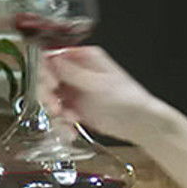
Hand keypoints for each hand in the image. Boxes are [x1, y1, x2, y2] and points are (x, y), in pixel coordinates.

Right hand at [41, 46, 175, 144]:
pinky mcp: (75, 109)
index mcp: (84, 58)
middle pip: (47, 80)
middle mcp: (77, 73)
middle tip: (55, 107)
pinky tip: (71, 130)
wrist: (141, 123)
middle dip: (48, 96)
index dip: (45, 72)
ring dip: (55, 113)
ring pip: (51, 99)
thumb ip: (71, 73)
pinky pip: (59, 115)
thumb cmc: (128, 99)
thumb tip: (50, 60)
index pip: (53, 57)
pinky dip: (62, 124)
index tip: (49, 85)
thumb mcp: (97, 84)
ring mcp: (75, 91)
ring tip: (67, 121)